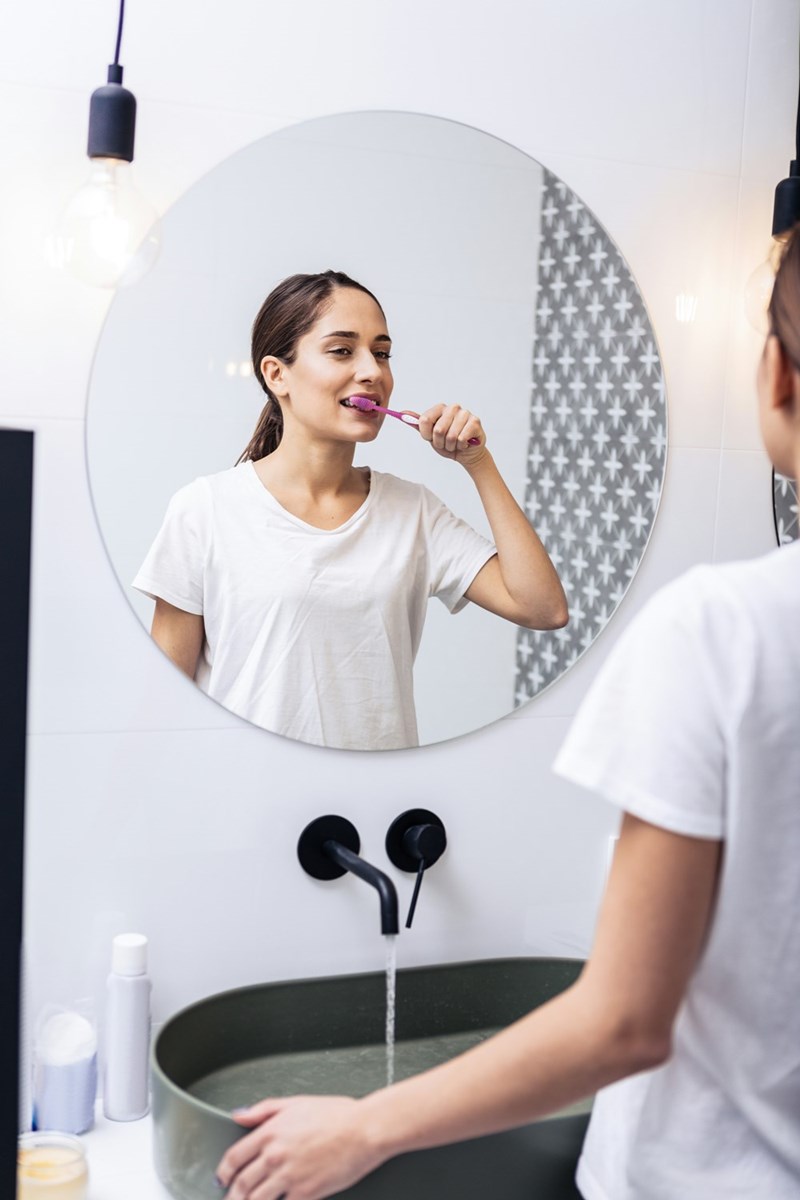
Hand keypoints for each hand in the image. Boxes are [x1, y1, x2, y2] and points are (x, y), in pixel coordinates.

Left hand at [215, 1095, 382, 1199]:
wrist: (364, 1130)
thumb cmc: (337, 1115)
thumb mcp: (297, 1102)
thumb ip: (264, 1110)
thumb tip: (239, 1115)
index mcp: (271, 1132)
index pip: (234, 1157)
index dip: (223, 1171)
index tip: (222, 1178)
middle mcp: (275, 1156)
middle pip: (241, 1184)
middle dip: (231, 1195)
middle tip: (229, 1198)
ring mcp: (289, 1177)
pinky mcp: (306, 1194)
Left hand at [416, 404, 486, 465]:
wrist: (467, 453)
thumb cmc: (448, 443)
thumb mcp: (430, 435)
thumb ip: (418, 424)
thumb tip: (403, 413)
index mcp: (440, 408)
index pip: (425, 420)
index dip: (427, 434)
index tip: (431, 438)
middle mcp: (453, 408)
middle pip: (438, 429)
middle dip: (440, 442)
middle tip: (445, 443)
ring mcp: (465, 414)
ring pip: (450, 436)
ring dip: (451, 446)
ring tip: (455, 444)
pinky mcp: (475, 422)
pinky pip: (461, 438)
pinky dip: (461, 446)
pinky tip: (465, 443)